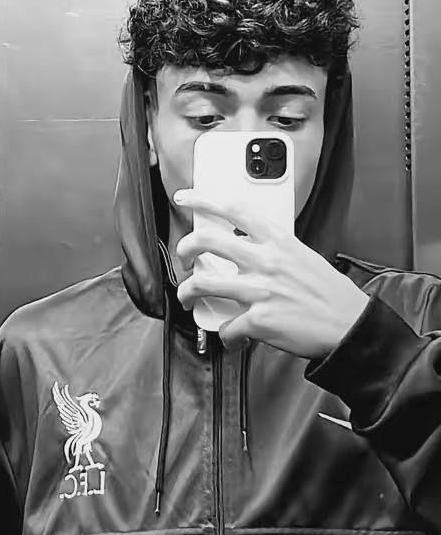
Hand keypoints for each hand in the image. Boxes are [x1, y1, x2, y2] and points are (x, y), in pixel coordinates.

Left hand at [173, 189, 370, 358]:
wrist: (351, 326)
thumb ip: (272, 248)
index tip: (186, 198)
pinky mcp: (259, 320)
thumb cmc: (329, 293)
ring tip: (187, 297)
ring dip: (187, 293)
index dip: (203, 199)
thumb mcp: (302, 255)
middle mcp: (265, 260)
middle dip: (184, 248)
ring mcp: (259, 290)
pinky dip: (226, 335)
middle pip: (206, 241)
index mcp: (277, 241)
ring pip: (202, 284)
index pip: (233, 209)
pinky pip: (226, 327)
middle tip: (182, 258)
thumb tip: (246, 245)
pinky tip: (232, 336)